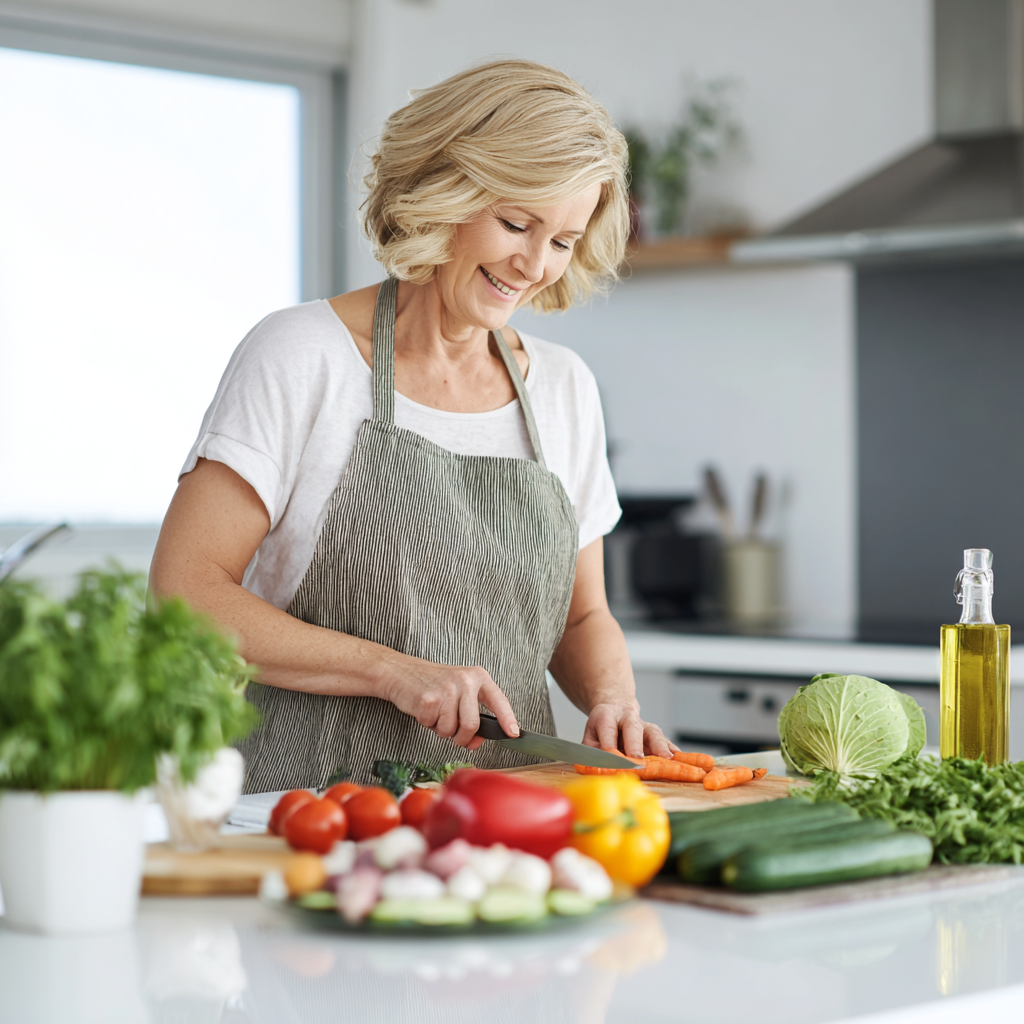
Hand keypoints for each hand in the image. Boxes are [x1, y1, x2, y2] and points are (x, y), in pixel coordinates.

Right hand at [382, 660, 518, 749]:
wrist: (402, 672)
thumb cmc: (433, 684)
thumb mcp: (459, 692)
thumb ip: (473, 714)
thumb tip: (478, 741)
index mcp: (477, 677)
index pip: (499, 700)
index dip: (507, 719)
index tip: (514, 733)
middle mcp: (465, 680)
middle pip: (472, 725)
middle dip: (463, 737)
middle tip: (455, 735)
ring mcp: (447, 689)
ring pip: (451, 729)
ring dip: (442, 729)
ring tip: (436, 713)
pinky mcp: (428, 698)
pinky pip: (433, 726)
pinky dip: (427, 724)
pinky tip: (425, 709)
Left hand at [583, 701, 675, 758]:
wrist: (616, 710)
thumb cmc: (601, 730)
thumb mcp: (590, 738)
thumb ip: (593, 752)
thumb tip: (598, 769)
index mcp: (606, 716)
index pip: (607, 730)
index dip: (609, 745)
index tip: (612, 760)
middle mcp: (627, 718)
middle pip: (632, 729)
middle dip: (635, 744)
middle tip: (637, 759)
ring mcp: (644, 726)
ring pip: (653, 733)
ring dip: (660, 747)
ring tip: (667, 759)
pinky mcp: (657, 735)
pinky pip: (667, 742)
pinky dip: (673, 751)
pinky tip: (680, 760)